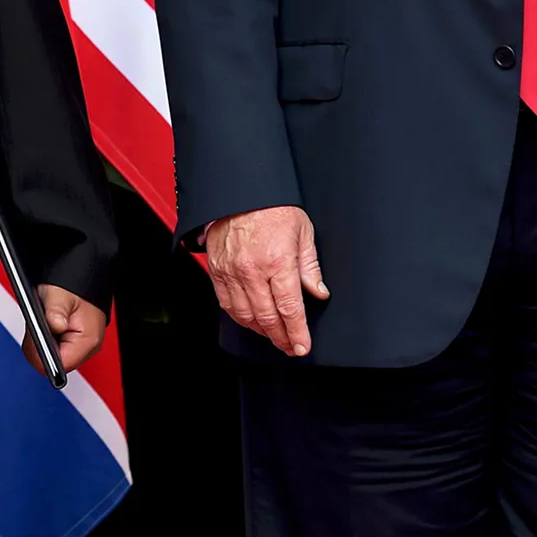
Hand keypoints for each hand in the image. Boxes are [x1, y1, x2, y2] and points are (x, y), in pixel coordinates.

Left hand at [29, 286, 106, 376]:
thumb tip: (54, 326)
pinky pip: (53, 349)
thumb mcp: (60, 293)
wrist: (81, 276)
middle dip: (39, 346)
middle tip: (39, 322)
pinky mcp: (73, 343)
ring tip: (44, 319)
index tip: (34, 336)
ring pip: (51, 357)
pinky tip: (47, 323)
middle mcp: (86, 348)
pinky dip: (45, 337)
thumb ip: (56, 311)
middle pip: (53, 363)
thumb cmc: (74, 284)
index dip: (42, 353)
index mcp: (87, 341)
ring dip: (41, 341)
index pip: (59, 365)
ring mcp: (80, 347)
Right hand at [205, 206, 328, 356]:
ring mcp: (232, 272)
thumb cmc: (272, 206)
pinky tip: (251, 321)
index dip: (297, 333)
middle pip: (267, 318)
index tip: (302, 346)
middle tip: (291, 347)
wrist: (241, 189)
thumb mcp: (303, 231)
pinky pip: (226, 304)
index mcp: (278, 261)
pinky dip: (239, 318)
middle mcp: (252, 270)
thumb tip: (319, 292)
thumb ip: (310, 266)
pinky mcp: (217, 270)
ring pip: (245, 316)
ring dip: (261, 331)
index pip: (289, 309)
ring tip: (273, 335)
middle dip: (281, 338)